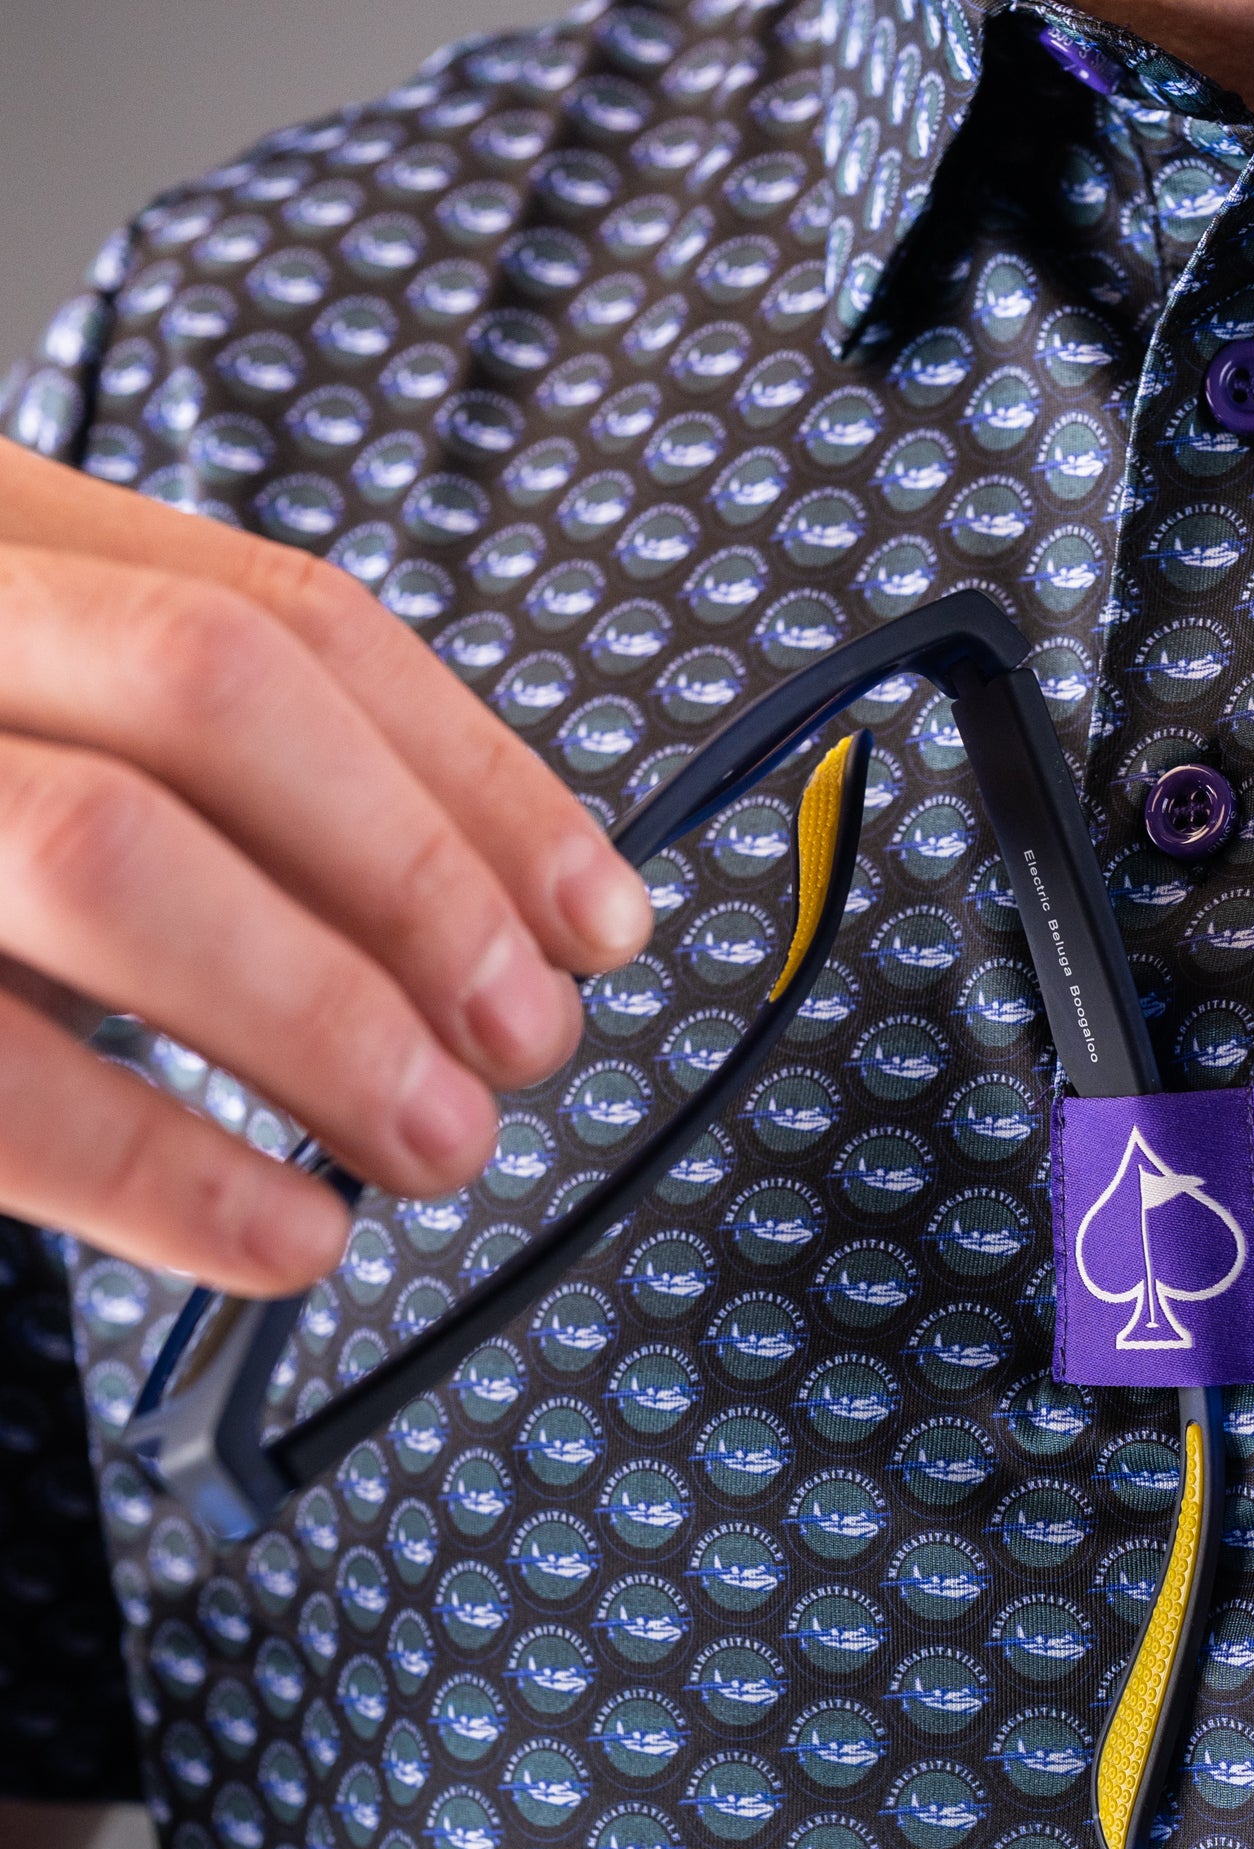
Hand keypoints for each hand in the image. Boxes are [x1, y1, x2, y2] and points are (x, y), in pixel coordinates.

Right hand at [0, 437, 653, 1295]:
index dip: (477, 772)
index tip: (601, 912)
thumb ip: (171, 768)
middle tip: (531, 1040)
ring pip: (98, 848)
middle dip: (417, 879)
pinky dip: (154, 1170)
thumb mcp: (19, 714)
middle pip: (218, 696)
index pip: (288, 614)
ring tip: (438, 1142)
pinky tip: (280, 1234)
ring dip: (315, 1013)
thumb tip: (460, 924)